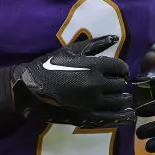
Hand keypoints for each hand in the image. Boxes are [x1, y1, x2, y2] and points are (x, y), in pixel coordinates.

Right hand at [11, 35, 134, 126]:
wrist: (29, 88)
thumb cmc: (50, 65)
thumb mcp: (71, 50)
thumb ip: (95, 44)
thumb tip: (115, 37)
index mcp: (93, 66)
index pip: (120, 67)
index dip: (122, 69)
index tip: (119, 71)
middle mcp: (95, 84)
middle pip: (120, 84)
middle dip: (120, 83)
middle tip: (116, 83)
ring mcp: (91, 102)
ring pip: (119, 102)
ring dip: (122, 99)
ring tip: (120, 97)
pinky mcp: (86, 117)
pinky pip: (111, 117)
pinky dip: (120, 115)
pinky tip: (124, 113)